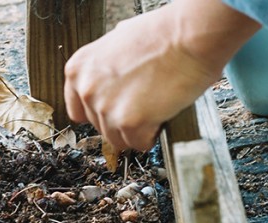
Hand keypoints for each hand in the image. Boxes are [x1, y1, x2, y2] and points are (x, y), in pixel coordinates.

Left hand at [64, 0, 258, 150]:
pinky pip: (139, 143)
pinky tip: (161, 116)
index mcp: (79, 68)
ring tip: (154, 108)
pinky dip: (152, 135)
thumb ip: (106, 67)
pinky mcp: (129, 122)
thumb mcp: (118, 42)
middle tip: (143, 103)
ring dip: (137, 130)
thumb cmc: (162, 35)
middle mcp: (88, 89)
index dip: (100, 113)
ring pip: (118, 139)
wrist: (189, 37)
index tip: (114, 111)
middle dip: (122, 119)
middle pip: (100, 126)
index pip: (78, 110)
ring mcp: (106, 107)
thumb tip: (111, 80)